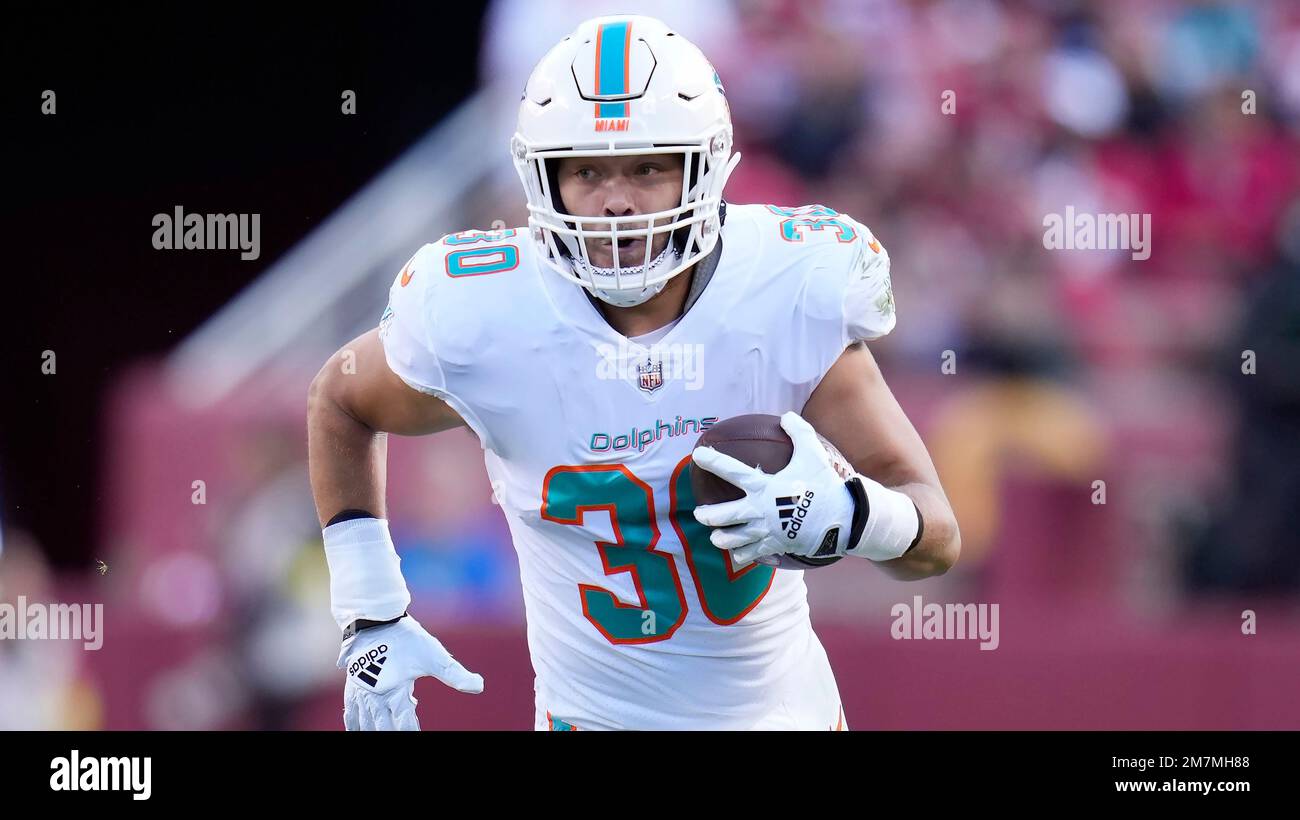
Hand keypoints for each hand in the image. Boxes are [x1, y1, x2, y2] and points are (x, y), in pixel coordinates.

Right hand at [340, 616, 482, 730]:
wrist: (375, 617)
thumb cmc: (405, 636)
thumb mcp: (433, 655)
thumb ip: (455, 674)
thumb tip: (479, 686)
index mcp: (395, 692)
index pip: (405, 724)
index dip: (411, 732)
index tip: (417, 736)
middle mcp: (375, 696)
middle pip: (382, 727)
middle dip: (391, 732)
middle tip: (401, 734)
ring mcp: (360, 692)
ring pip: (364, 724)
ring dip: (373, 730)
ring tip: (383, 732)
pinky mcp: (353, 685)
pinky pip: (350, 713)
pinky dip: (356, 724)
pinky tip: (363, 727)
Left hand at [691, 411, 854, 565]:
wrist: (842, 519)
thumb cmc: (825, 485)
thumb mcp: (813, 454)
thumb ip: (799, 432)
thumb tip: (787, 415)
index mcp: (763, 486)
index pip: (730, 471)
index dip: (712, 461)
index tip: (697, 455)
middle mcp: (759, 510)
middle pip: (722, 515)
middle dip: (706, 515)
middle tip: (699, 513)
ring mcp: (765, 531)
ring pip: (732, 540)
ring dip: (721, 539)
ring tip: (716, 538)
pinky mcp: (774, 546)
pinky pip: (751, 554)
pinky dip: (743, 554)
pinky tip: (739, 554)